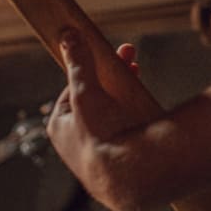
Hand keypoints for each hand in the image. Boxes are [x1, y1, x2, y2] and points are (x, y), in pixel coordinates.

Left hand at [46, 30, 144, 206]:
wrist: (129, 175)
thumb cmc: (101, 134)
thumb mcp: (86, 90)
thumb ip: (79, 62)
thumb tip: (68, 35)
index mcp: (61, 126)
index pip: (77, 87)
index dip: (95, 68)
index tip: (112, 56)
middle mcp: (77, 141)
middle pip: (98, 99)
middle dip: (116, 78)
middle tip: (133, 60)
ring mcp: (100, 150)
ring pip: (114, 114)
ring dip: (127, 96)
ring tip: (141, 82)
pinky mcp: (121, 159)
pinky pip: (129, 130)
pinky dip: (137, 116)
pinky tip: (149, 110)